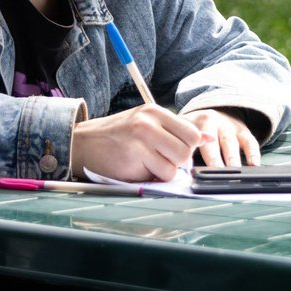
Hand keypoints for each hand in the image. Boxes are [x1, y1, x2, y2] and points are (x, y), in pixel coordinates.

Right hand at [70, 104, 204, 181]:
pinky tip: (137, 169)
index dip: (188, 147)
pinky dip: (152, 178)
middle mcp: (149, 123)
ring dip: (165, 171)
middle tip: (160, 160)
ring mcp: (141, 140)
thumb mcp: (146, 124)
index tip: (174, 152)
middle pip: (187, 150)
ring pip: (176, 166)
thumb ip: (176, 130)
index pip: (192, 132)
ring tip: (147, 164)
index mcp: (155, 112)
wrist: (82, 143)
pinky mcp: (133, 158)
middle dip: (178, 161)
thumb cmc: (117, 136)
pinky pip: (160, 176)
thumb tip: (208, 137)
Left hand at [184, 108, 260, 166]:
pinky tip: (254, 165)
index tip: (193, 169)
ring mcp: (231, 127)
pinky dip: (253, 154)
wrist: (217, 110)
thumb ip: (183, 144)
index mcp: (197, 123)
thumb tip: (182, 165)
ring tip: (234, 172)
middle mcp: (215, 123)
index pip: (195, 139)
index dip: (194, 153)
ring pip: (232, 144)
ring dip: (233, 158)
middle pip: (214, 143)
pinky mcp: (244, 131)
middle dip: (215, 160)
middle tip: (215, 174)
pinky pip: (250, 142)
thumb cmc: (197, 126)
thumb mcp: (185, 128)